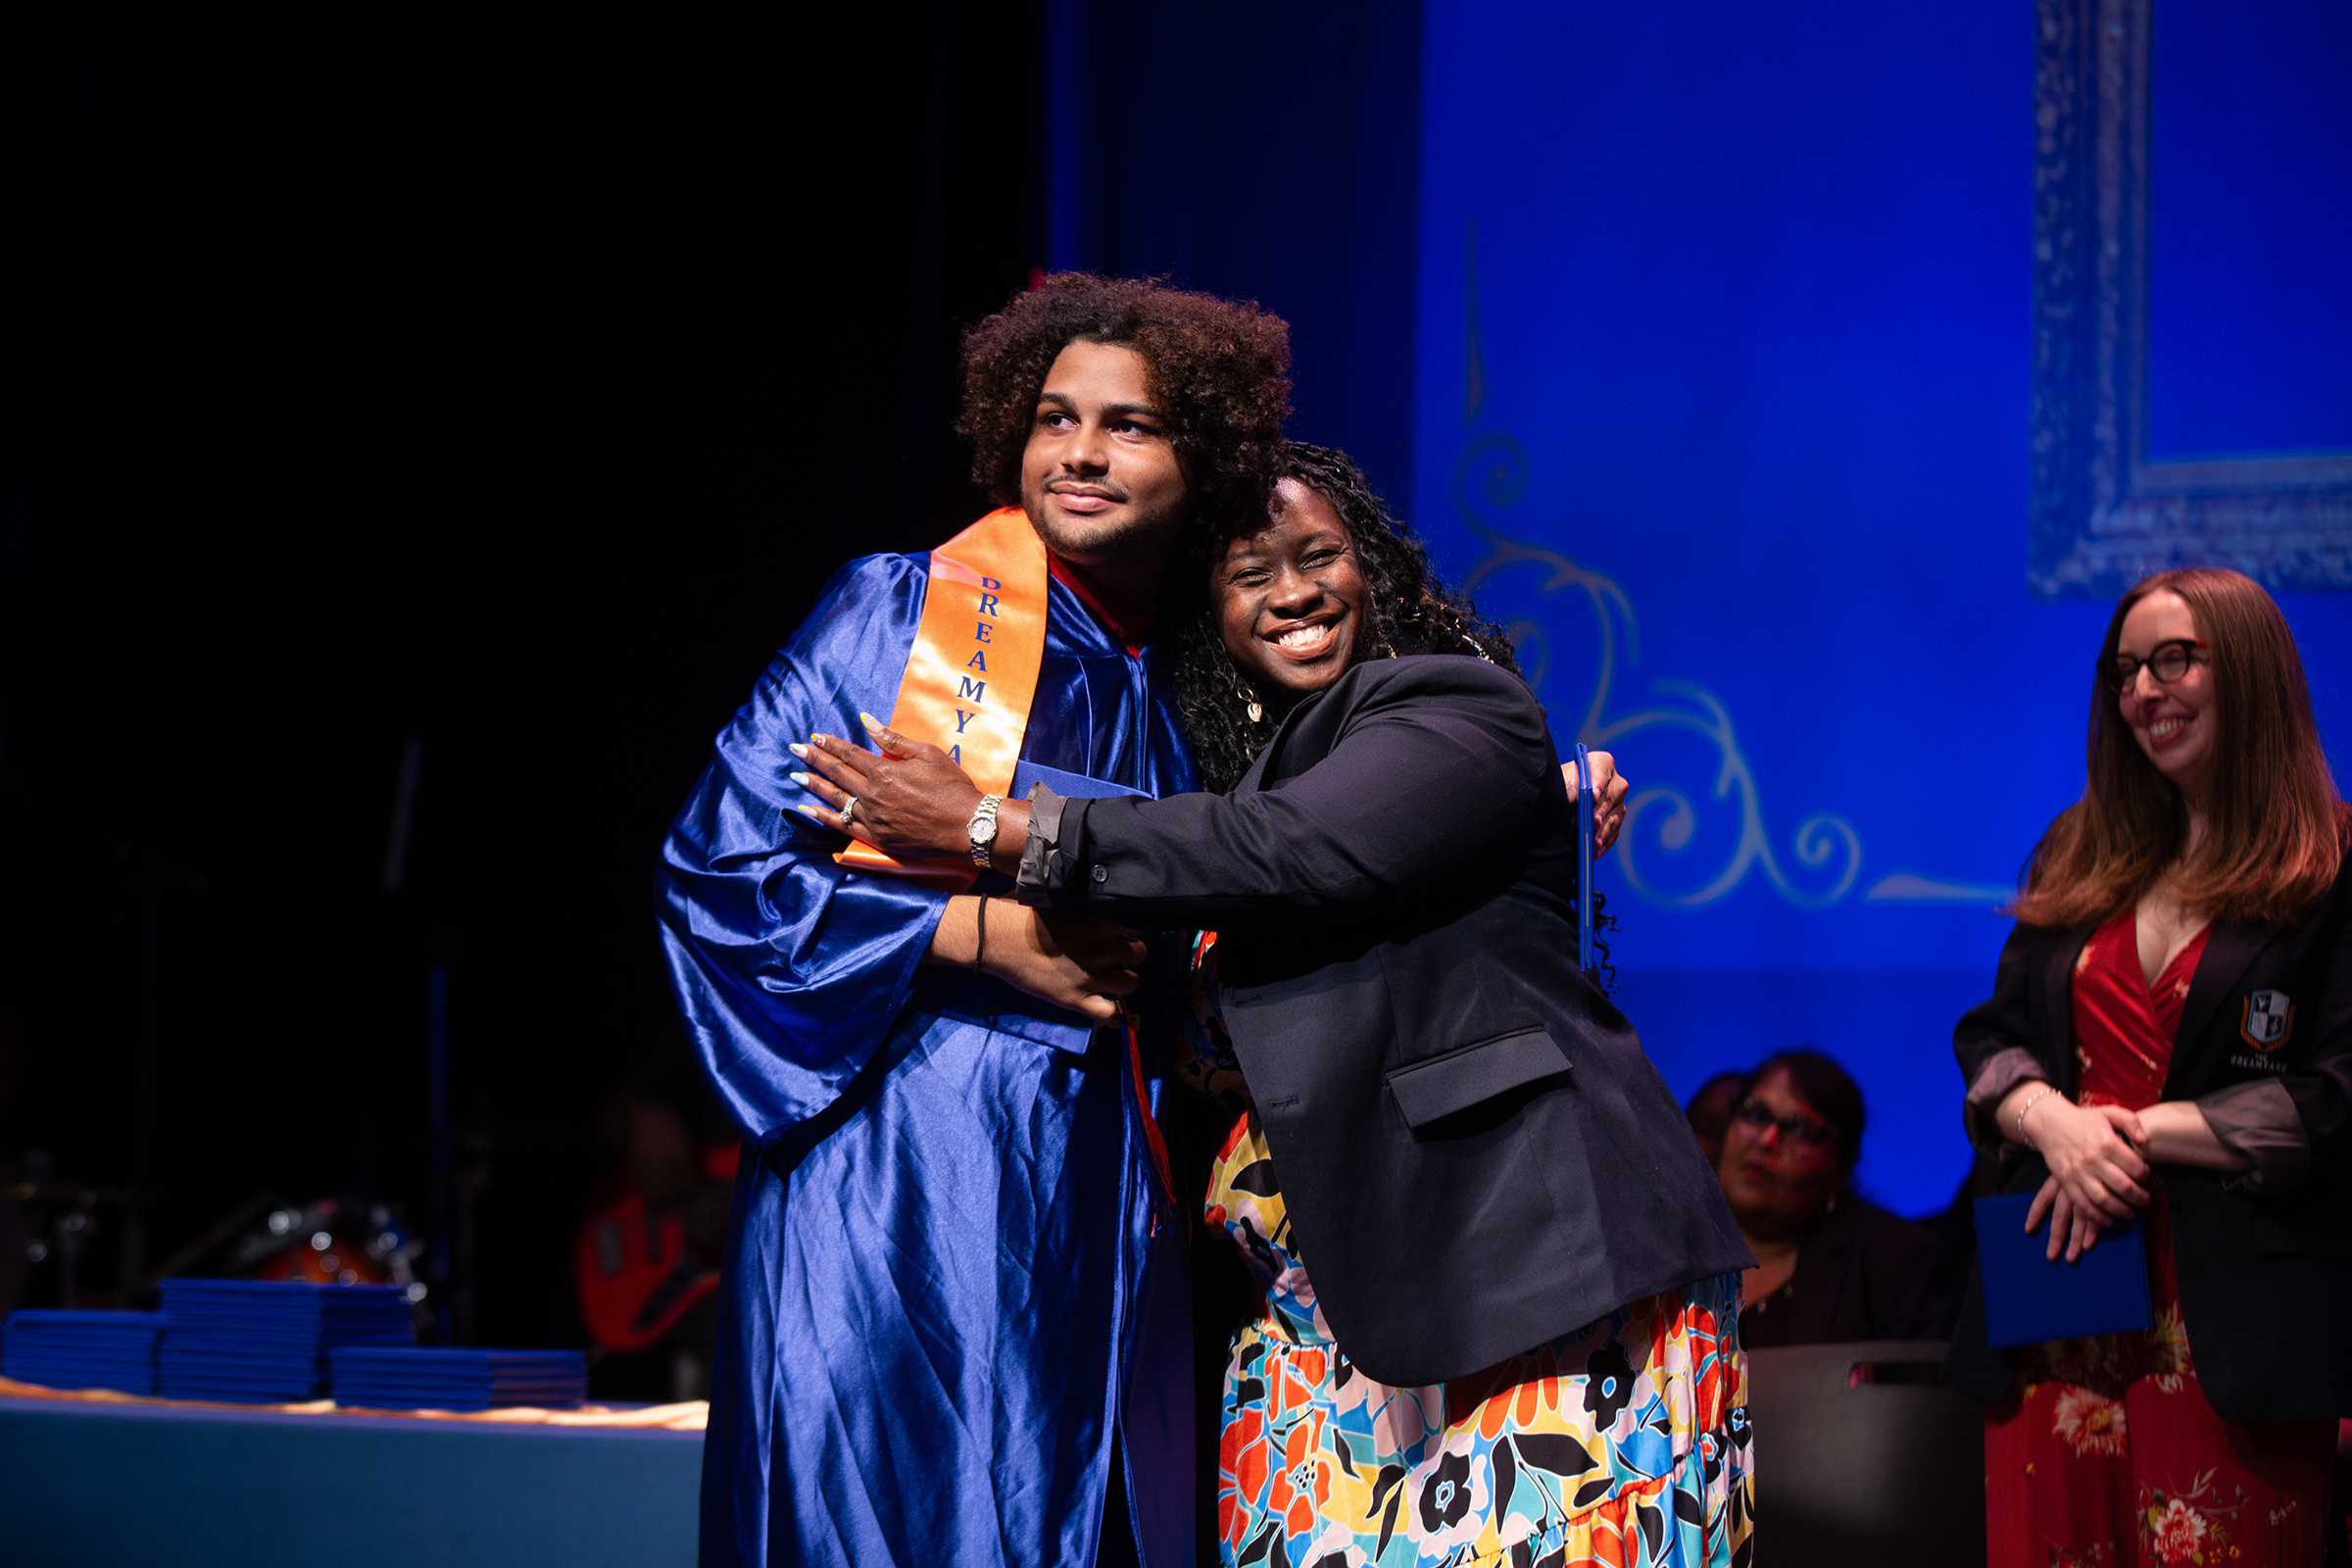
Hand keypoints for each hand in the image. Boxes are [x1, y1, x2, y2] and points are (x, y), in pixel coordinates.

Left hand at [790, 715, 980, 856]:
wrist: (968, 825)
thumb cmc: (952, 787)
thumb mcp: (927, 754)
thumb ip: (892, 740)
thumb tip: (866, 721)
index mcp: (884, 772)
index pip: (849, 754)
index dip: (831, 744)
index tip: (816, 736)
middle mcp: (872, 795)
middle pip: (837, 773)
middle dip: (814, 759)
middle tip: (795, 749)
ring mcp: (872, 819)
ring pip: (835, 799)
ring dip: (814, 785)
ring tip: (796, 776)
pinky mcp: (877, 838)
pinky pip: (843, 827)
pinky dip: (824, 817)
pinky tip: (809, 809)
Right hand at [987, 903, 1145, 1020]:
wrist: (1001, 939)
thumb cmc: (1028, 918)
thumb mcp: (1067, 905)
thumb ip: (1093, 912)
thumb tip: (1111, 912)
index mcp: (1100, 922)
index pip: (1138, 924)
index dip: (1131, 929)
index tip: (1121, 931)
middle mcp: (1101, 949)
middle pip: (1140, 954)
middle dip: (1128, 954)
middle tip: (1112, 954)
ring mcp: (1091, 976)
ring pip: (1132, 983)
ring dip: (1122, 979)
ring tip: (1106, 976)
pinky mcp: (1076, 999)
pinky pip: (1109, 1011)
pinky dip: (1106, 1007)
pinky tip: (1096, 998)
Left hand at [1560, 750, 1630, 853]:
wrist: (1558, 801)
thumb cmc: (1559, 787)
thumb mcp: (1559, 783)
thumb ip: (1566, 787)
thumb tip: (1574, 794)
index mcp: (1600, 764)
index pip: (1603, 769)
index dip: (1598, 783)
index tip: (1592, 796)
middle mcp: (1614, 782)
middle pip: (1612, 795)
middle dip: (1601, 811)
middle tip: (1593, 823)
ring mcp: (1617, 803)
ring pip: (1615, 817)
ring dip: (1604, 831)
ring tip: (1594, 843)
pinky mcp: (1615, 820)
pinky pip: (1614, 832)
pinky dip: (1604, 842)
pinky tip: (1596, 851)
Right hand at [2014, 1095, 2149, 1261]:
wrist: (2049, 1122)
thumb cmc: (2084, 1119)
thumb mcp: (2109, 1112)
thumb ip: (2131, 1121)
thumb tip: (2144, 1141)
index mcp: (2107, 1142)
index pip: (2136, 1167)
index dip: (2146, 1175)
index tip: (2146, 1177)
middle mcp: (2092, 1159)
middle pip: (2123, 1187)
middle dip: (2140, 1198)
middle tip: (2145, 1200)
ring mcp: (2077, 1172)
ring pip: (2104, 1200)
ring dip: (2121, 1210)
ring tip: (2130, 1212)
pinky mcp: (2066, 1181)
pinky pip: (2083, 1204)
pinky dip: (2097, 1216)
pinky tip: (2108, 1219)